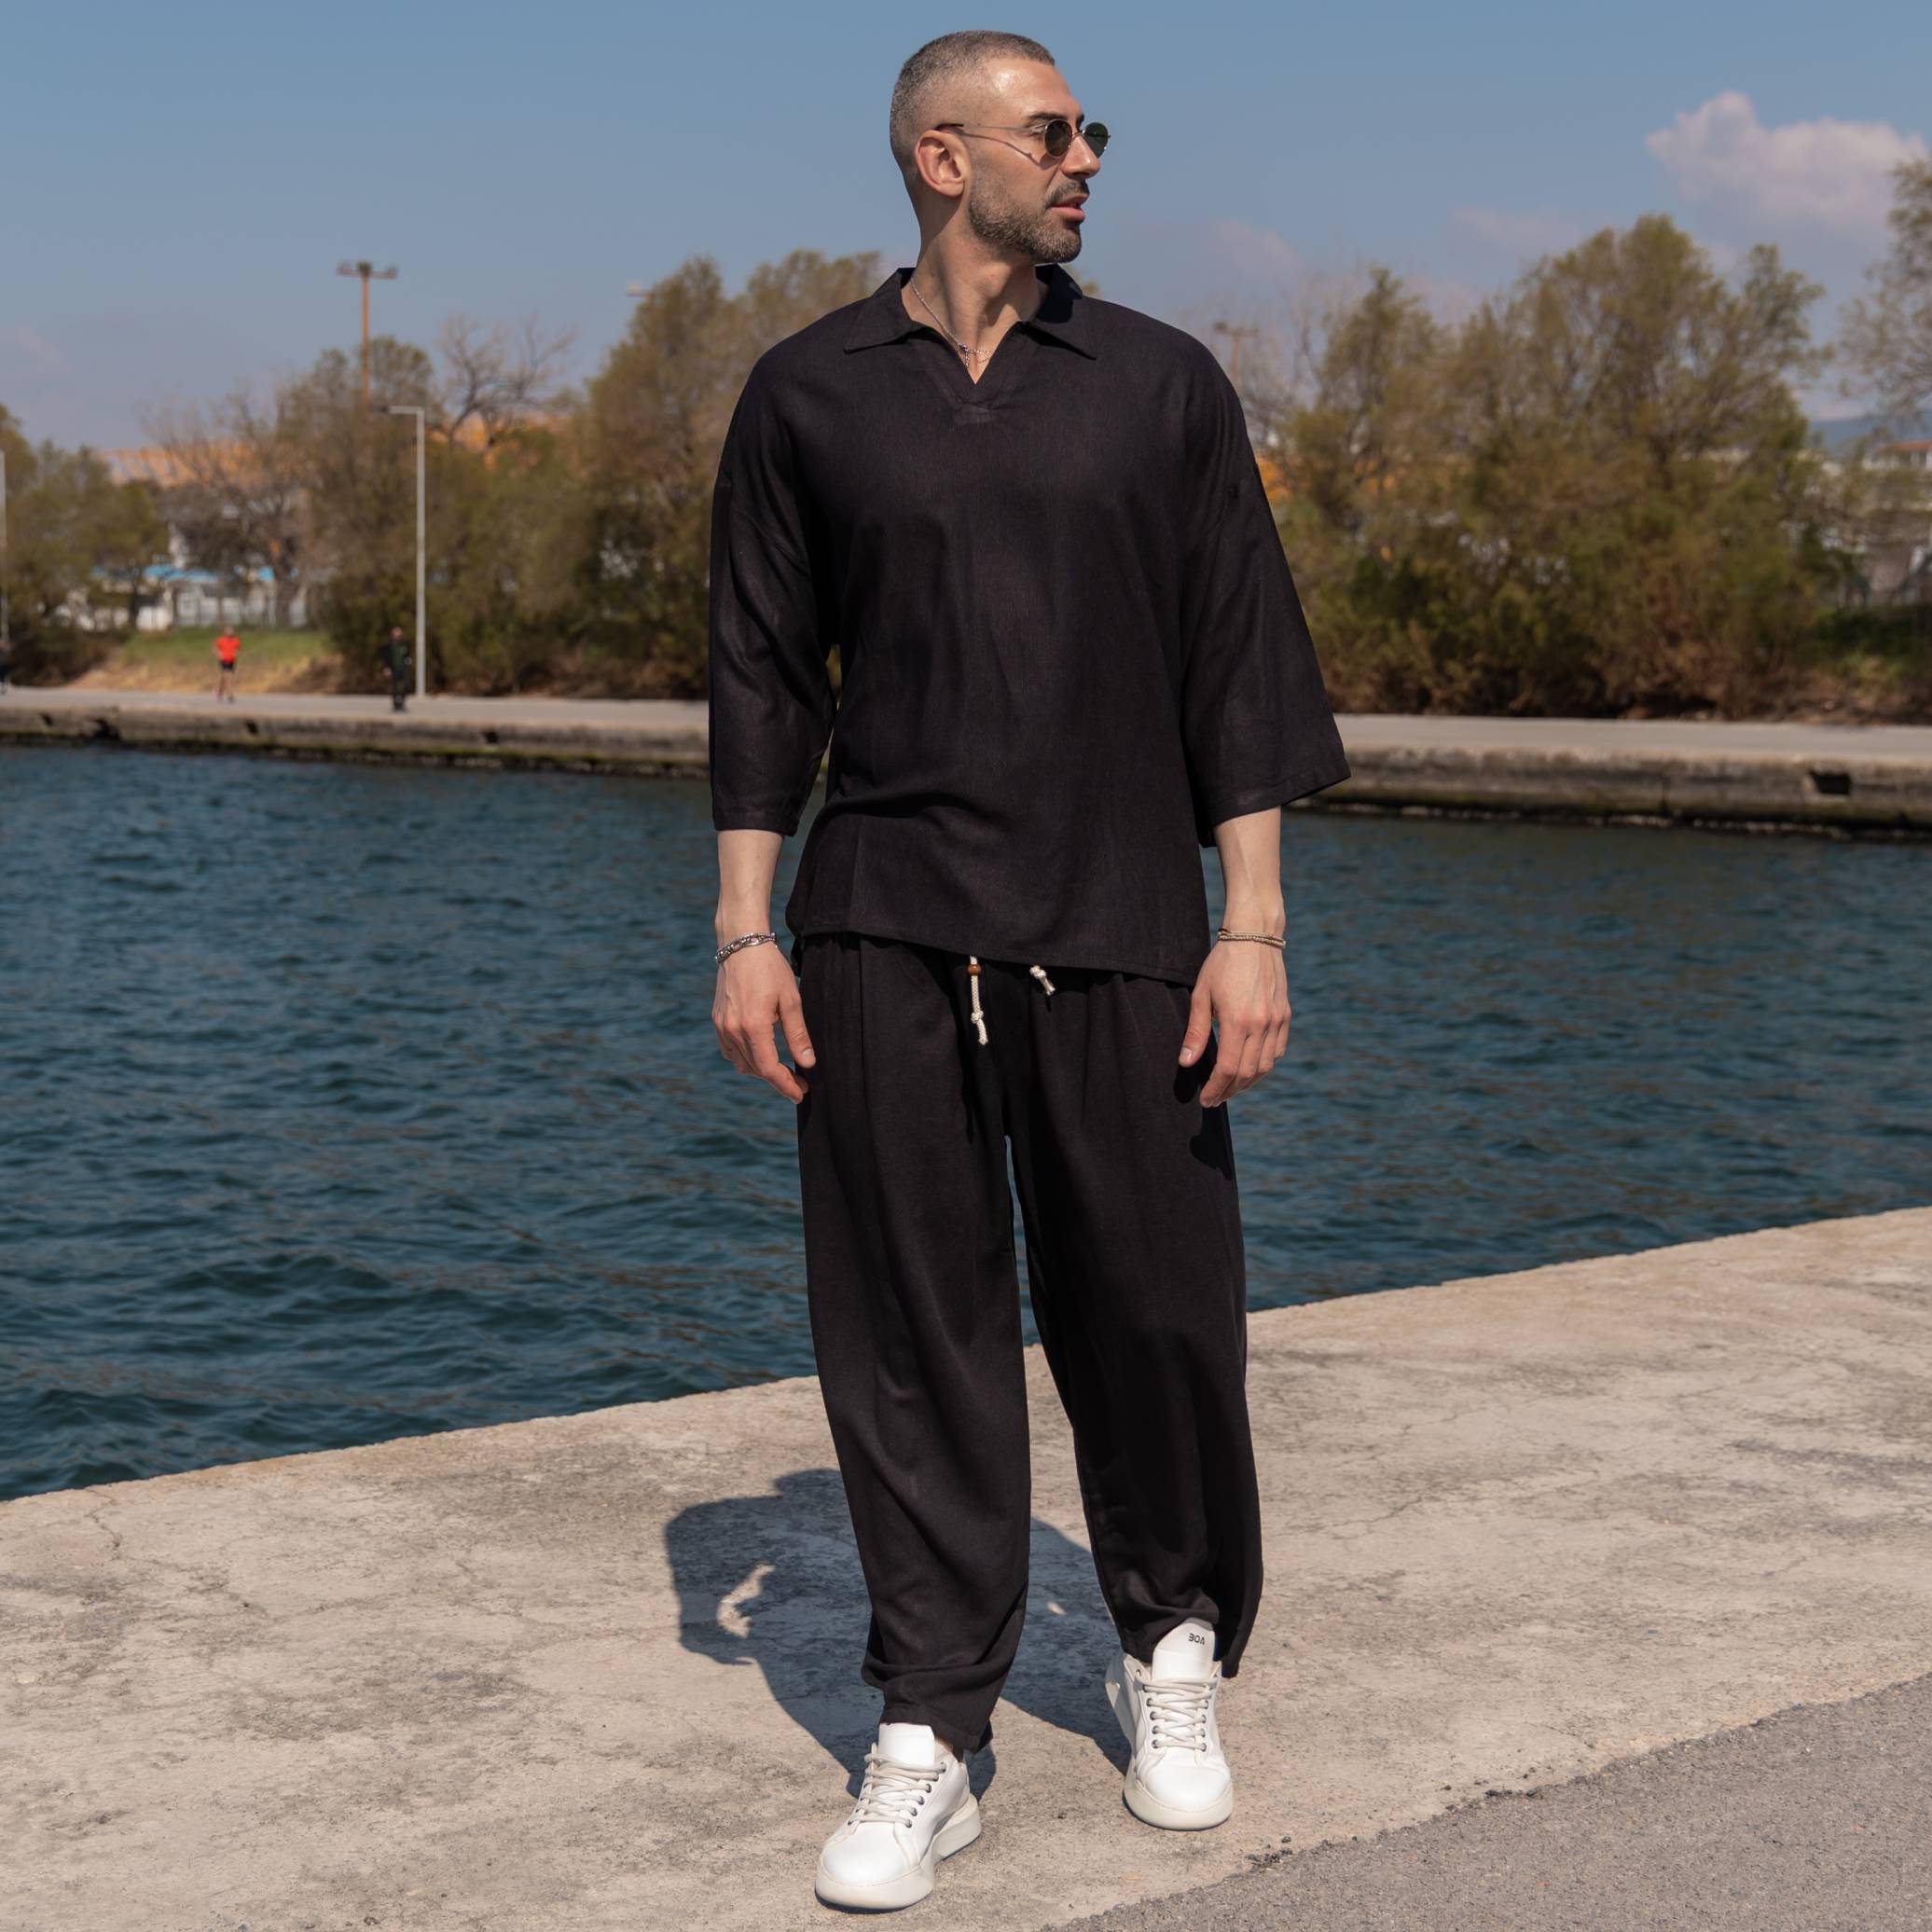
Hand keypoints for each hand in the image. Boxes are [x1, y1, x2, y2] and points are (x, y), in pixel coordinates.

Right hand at [713, 941, 816, 1102]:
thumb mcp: (791, 1000)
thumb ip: (798, 1035)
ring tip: (782, 1070)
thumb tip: (808, 1063)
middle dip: (778, 1080)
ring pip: (741, 1063)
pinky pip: (730, 1051)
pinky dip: (745, 1059)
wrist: (741, 944)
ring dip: (761, 1071)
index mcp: (753, 1026)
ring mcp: (721, 1026)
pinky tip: (760, 1055)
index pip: (770, 1069)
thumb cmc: (770, 968)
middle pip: (756, 1069)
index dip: (787, 1085)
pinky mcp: (717, 1021)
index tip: (802, 1093)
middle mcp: (732, 1030)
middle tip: (800, 1082)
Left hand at [1178, 940, 1290, 1107]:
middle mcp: (1261, 1024)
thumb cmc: (1222, 964)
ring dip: (1247, 1082)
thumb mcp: (1201, 995)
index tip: (1205, 1099)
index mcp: (1237, 1021)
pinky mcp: (1285, 1014)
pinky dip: (1265, 1065)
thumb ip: (1195, 1032)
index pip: (1227, 1068)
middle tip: (1215, 1099)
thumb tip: (1186, 1063)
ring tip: (1231, 1088)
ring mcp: (1276, 1020)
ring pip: (1265, 1065)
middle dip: (1229, 1091)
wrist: (1254, 937)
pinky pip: (1278, 1050)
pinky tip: (1251, 1069)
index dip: (1215, 1088)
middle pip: (1247, 1073)